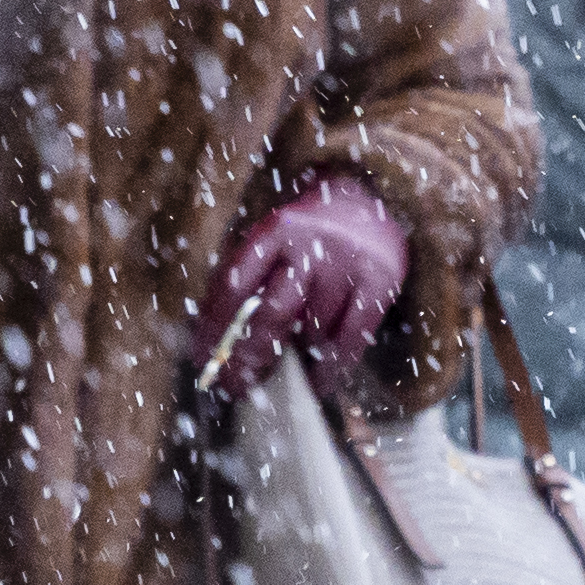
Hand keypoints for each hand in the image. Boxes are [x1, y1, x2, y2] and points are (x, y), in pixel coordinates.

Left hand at [192, 177, 409, 399]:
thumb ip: (246, 277)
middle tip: (237, 386)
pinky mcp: (380, 280)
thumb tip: (211, 337)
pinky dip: (332, 367)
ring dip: (295, 362)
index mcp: (274, 231)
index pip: (235, 285)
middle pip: (273, 313)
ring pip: (314, 331)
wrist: (367, 198)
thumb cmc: (306, 231)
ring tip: (276, 380)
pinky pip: (351, 338)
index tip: (204, 360)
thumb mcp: (271, 239)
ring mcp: (348, 262)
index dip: (215, 328)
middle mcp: (311, 244)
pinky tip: (317, 382)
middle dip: (251, 356)